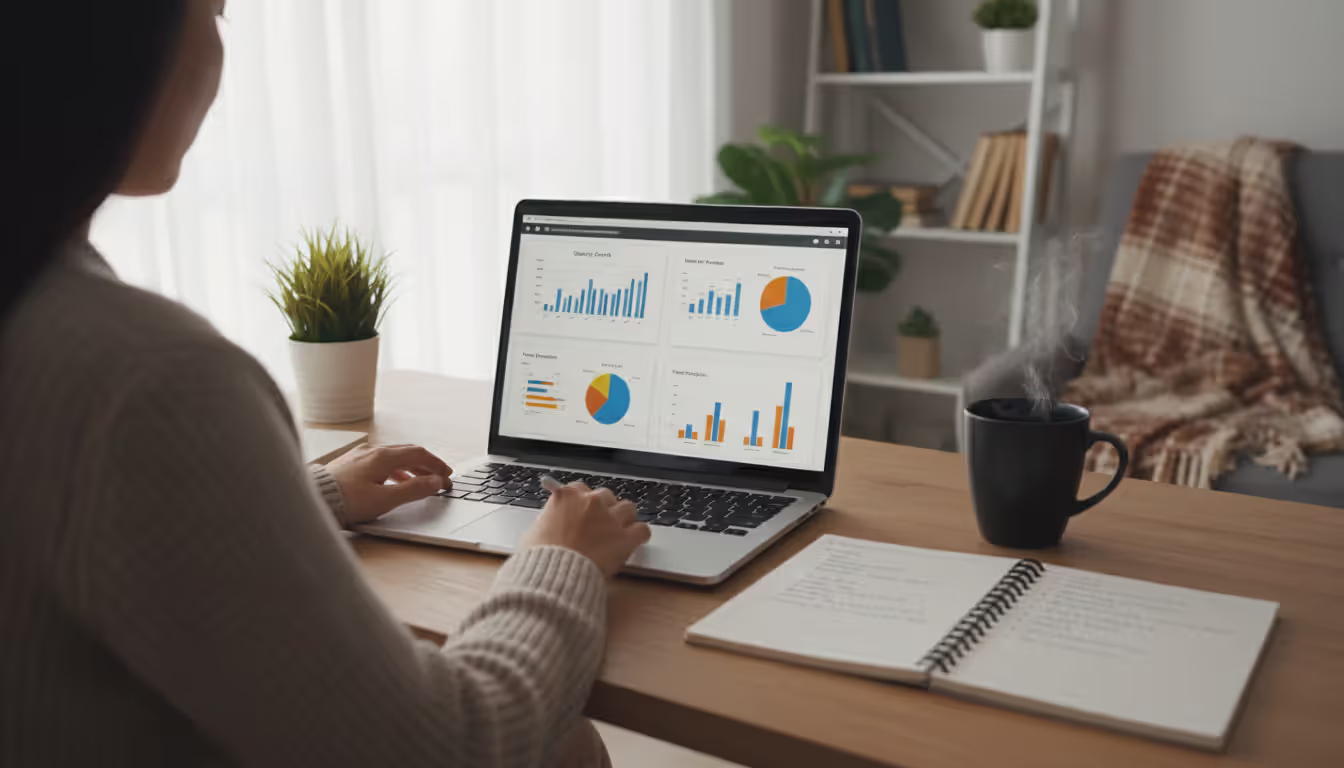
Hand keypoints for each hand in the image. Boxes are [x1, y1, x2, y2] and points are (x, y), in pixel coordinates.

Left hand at [326, 443, 451, 524]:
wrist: (313, 501)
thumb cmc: (346, 501)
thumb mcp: (386, 499)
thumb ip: (414, 490)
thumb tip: (436, 482)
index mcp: (383, 456)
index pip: (419, 454)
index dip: (437, 465)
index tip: (447, 475)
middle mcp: (371, 451)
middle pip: (407, 452)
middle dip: (427, 465)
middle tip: (439, 477)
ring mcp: (359, 456)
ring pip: (393, 457)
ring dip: (411, 467)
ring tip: (421, 480)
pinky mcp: (349, 464)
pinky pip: (380, 462)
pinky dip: (395, 469)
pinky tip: (394, 481)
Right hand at [520, 483, 650, 576]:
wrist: (553, 574)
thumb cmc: (540, 557)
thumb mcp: (534, 532)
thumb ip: (548, 522)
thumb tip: (550, 526)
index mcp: (567, 496)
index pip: (581, 489)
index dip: (584, 502)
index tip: (584, 511)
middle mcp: (591, 502)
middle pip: (607, 496)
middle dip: (605, 509)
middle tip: (601, 524)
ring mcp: (610, 518)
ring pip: (628, 508)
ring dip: (624, 518)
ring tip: (620, 532)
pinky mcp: (624, 538)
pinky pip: (642, 529)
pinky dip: (639, 535)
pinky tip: (635, 541)